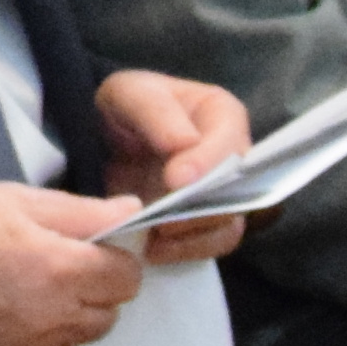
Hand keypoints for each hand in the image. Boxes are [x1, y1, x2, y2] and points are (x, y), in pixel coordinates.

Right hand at [0, 186, 146, 345]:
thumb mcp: (16, 201)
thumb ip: (82, 211)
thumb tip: (131, 212)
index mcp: (65, 270)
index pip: (128, 278)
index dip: (114, 261)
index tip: (93, 250)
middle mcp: (56, 318)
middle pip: (107, 314)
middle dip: (94, 293)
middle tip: (57, 269)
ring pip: (75, 340)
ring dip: (66, 320)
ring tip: (27, 294)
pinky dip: (34, 342)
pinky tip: (3, 319)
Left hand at [96, 68, 255, 268]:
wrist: (108, 141)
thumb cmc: (126, 108)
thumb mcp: (130, 94)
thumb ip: (156, 111)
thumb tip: (185, 143)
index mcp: (222, 115)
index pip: (229, 142)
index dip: (208, 163)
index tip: (176, 180)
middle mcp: (233, 156)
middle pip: (238, 190)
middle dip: (203, 208)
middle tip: (165, 220)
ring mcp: (223, 193)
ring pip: (229, 223)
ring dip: (195, 235)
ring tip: (156, 237)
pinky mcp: (206, 222)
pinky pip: (211, 245)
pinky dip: (186, 251)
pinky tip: (153, 249)